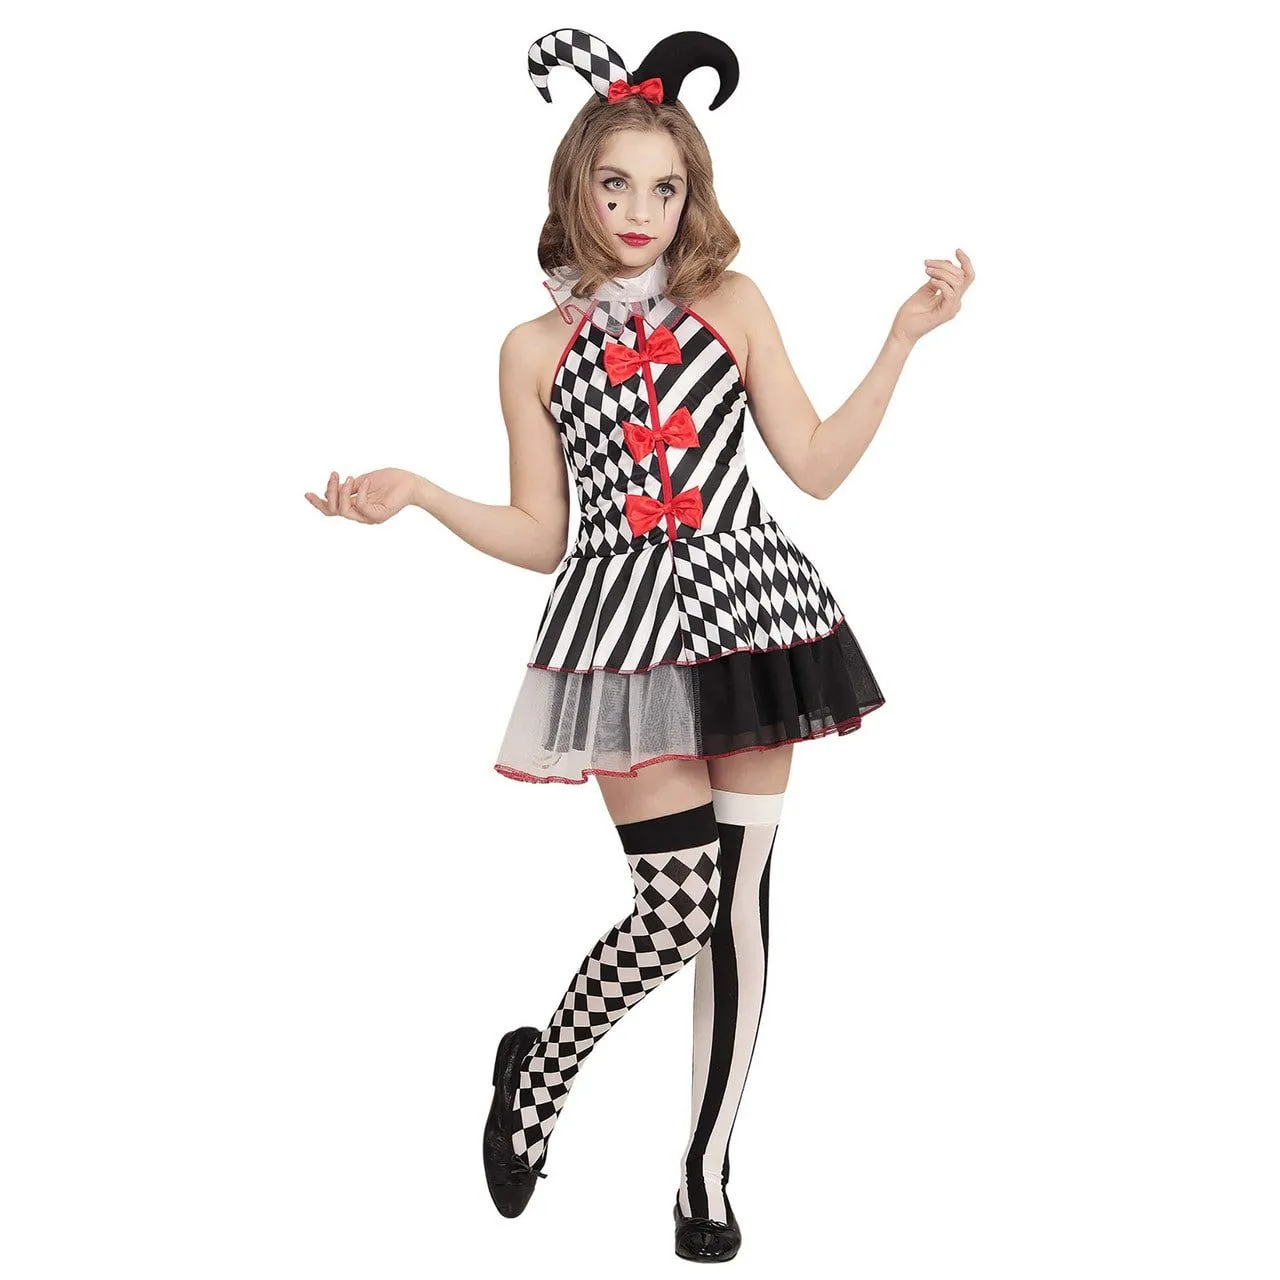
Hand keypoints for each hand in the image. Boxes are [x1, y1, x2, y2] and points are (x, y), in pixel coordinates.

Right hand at [303, 468, 417, 523]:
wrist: (410, 482)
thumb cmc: (389, 480)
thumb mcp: (361, 481)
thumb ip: (346, 487)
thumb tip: (328, 490)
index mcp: (355, 507)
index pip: (332, 509)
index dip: (318, 503)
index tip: (306, 494)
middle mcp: (360, 515)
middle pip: (334, 511)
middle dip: (329, 493)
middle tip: (334, 475)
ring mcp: (369, 517)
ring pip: (345, 511)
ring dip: (342, 493)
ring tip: (348, 478)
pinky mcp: (378, 516)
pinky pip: (361, 507)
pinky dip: (360, 493)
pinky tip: (365, 481)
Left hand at [891, 248, 974, 343]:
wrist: (902, 330)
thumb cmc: (911, 312)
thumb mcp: (925, 290)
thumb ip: (936, 279)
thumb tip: (942, 266)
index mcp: (952, 296)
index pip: (966, 276)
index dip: (965, 262)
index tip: (957, 250)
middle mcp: (955, 302)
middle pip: (961, 276)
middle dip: (945, 265)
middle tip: (927, 264)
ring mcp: (952, 308)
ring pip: (957, 282)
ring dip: (941, 272)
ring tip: (927, 270)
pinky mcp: (946, 313)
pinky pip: (951, 292)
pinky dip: (941, 283)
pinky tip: (930, 281)